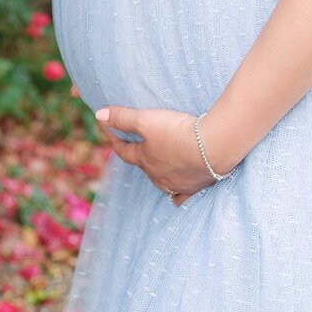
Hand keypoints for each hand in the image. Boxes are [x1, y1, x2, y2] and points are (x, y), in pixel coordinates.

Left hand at [94, 105, 220, 205]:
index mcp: (144, 159)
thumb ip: (123, 118)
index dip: (114, 138)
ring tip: (157, 164)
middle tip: (137, 145)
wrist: (213, 147)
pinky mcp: (194, 188)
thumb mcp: (147, 120)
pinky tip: (177, 190)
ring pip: (160, 181)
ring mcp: (176, 184)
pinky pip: (181, 196)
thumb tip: (98, 115)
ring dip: (156, 172)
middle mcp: (157, 175)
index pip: (124, 151)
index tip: (107, 127)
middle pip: (143, 166)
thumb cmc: (178, 132)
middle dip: (137, 156)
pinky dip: (176, 193)